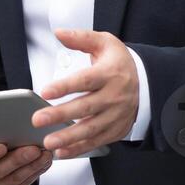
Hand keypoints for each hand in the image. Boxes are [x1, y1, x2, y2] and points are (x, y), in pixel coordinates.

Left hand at [31, 28, 139, 158]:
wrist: (147, 82)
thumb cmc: (119, 63)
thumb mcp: (105, 43)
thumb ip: (81, 38)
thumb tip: (59, 33)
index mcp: (110, 74)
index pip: (85, 81)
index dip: (65, 87)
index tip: (45, 91)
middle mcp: (115, 96)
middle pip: (86, 107)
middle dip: (60, 115)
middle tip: (38, 120)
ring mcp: (117, 115)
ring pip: (91, 129)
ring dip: (69, 138)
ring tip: (48, 141)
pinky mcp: (117, 129)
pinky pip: (97, 141)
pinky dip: (80, 148)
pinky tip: (63, 152)